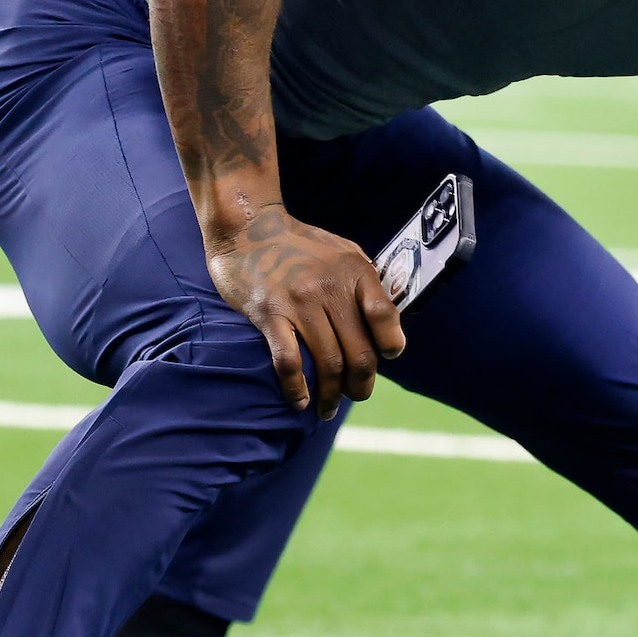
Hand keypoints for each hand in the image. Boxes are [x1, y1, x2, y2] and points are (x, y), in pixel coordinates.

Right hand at [204, 206, 405, 419]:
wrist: (246, 227)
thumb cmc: (297, 244)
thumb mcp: (341, 251)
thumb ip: (365, 282)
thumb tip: (388, 325)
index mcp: (354, 270)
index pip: (384, 315)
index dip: (390, 343)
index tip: (387, 357)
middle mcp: (330, 287)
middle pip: (359, 351)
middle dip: (361, 384)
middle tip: (355, 395)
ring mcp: (300, 302)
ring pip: (328, 363)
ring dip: (331, 395)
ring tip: (326, 409)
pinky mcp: (270, 314)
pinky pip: (289, 362)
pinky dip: (298, 389)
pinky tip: (300, 401)